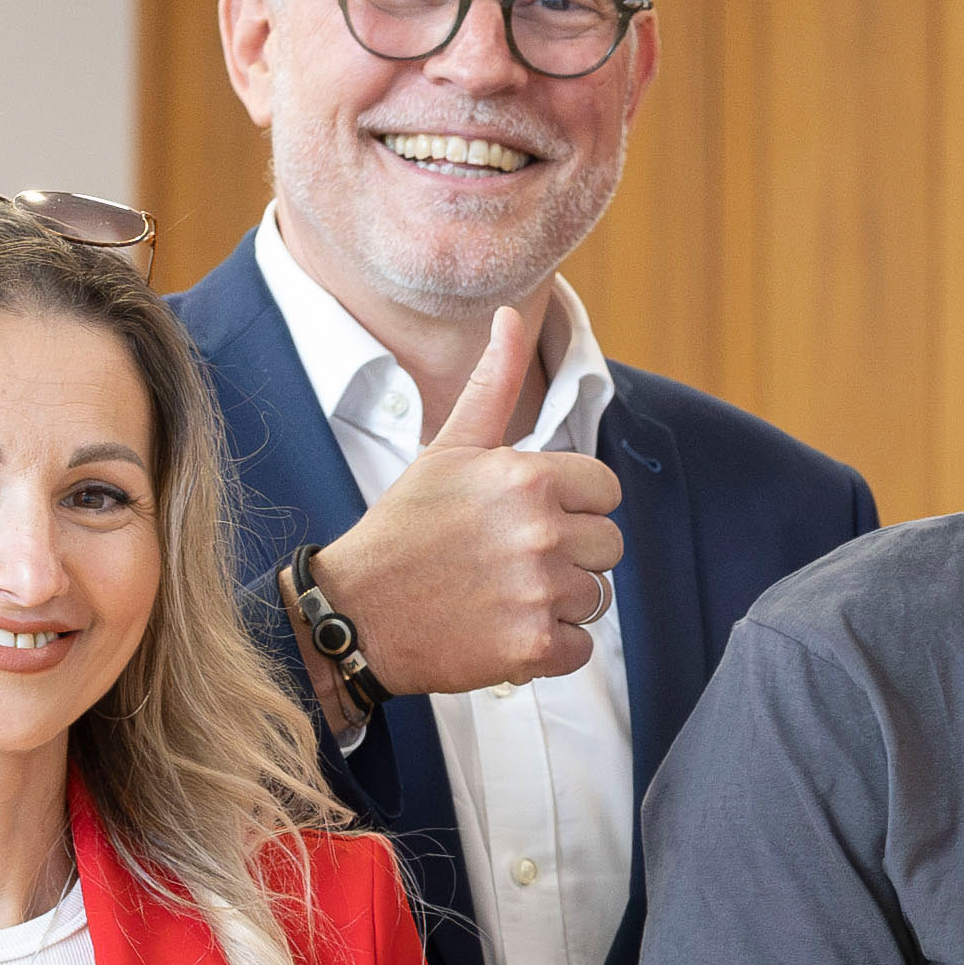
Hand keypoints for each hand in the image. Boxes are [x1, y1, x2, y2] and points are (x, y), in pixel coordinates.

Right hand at [311, 298, 625, 700]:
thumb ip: (492, 385)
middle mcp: (539, 531)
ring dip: (557, 602)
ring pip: (595, 597)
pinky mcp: (532, 646)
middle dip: (569, 555)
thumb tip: (507, 315)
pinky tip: (502, 629)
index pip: (606, 491)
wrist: (355, 614)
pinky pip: (580, 647)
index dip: (574, 506)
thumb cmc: (404, 529)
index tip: (529, 519)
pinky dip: (548, 648)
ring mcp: (537, 591)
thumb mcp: (447, 448)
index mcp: (525, 476)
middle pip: (608, 546)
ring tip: (500, 594)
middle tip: (510, 561)